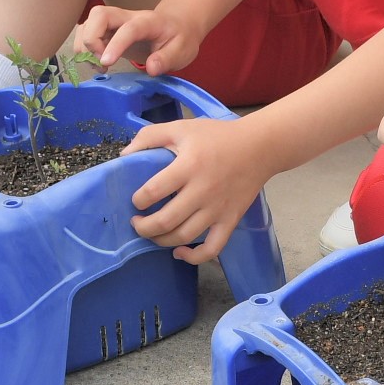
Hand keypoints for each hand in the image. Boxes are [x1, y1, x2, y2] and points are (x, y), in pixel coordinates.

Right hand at [80, 1, 205, 76]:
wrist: (176, 25)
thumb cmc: (179, 38)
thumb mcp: (182, 50)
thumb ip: (167, 59)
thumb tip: (151, 68)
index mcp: (147, 22)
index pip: (128, 28)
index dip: (115, 44)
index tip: (106, 62)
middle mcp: (127, 17)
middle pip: (99, 14)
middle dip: (92, 39)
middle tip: (103, 62)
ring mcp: (114, 22)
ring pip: (88, 23)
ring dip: (85, 45)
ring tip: (101, 65)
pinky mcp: (106, 30)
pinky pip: (85, 32)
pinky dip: (83, 48)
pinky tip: (98, 62)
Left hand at [125, 114, 274, 265]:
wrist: (259, 147)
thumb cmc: (218, 137)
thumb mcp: (182, 127)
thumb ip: (150, 136)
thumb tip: (124, 156)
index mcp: (189, 166)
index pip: (154, 191)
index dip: (138, 200)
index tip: (136, 200)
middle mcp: (203, 191)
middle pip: (166, 221)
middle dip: (143, 227)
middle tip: (136, 222)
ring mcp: (217, 210)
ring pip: (184, 237)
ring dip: (161, 241)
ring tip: (152, 233)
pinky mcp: (230, 221)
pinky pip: (212, 249)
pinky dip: (193, 257)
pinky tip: (179, 252)